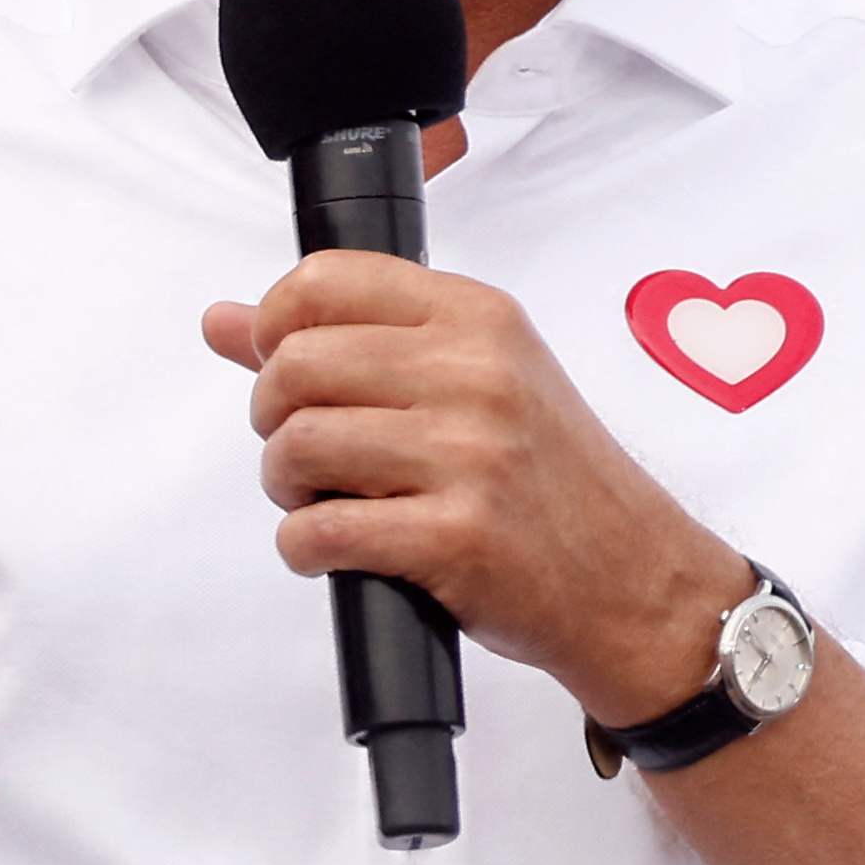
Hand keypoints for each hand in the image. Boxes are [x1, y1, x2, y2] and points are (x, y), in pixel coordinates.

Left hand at [203, 254, 740, 711]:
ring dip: (288, 488)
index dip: (277, 328)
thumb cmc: (558, 486)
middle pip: (294, 365)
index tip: (290, 370)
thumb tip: (226, 321)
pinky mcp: (456, 537)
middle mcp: (478, 374)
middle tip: (308, 454)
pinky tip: (338, 551)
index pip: (325, 281)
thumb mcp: (481, 383)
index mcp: (481, 319)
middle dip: (274, 419)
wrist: (638, 583)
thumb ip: (357, 341)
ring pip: (297, 446)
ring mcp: (470, 455)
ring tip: (327, 502)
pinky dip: (305, 549)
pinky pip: (318, 532)